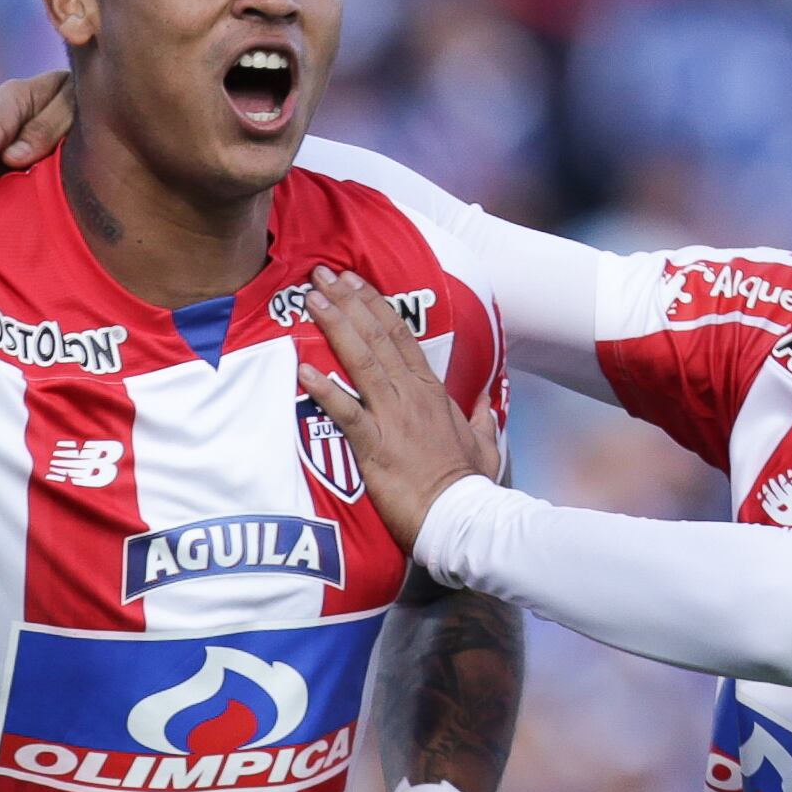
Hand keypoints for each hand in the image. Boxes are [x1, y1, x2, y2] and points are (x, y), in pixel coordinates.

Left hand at [296, 267, 501, 549]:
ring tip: (312, 299)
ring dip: (336, 326)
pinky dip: (325, 390)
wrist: (464, 518)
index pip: (401, 337)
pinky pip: (346, 412)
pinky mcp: (376, 446)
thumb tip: (487, 404)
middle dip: (348, 301)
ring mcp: (394, 417)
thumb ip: (483, 420)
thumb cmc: (471, 486)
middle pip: (377, 337)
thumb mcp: (486, 445)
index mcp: (433, 392)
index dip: (376, 306)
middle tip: (322, 273)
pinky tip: (304, 370)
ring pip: (362, 361)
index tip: (354, 282)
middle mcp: (412, 396)